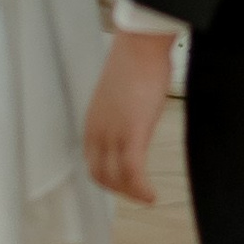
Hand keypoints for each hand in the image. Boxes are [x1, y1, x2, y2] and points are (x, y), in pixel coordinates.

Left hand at [84, 31, 174, 201]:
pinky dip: (141, 189)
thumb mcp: (120, 96)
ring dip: (131, 193)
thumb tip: (132, 119)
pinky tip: (151, 195)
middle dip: (119, 190)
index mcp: (93, 122)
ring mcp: (113, 134)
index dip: (107, 178)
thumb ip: (120, 114)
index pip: (92, 162)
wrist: (139, 47)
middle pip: (100, 176)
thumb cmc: (135, 64)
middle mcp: (97, 132)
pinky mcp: (132, 133)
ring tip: (147, 197)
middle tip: (137, 193)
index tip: (124, 183)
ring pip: (116, 178)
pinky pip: (133, 172)